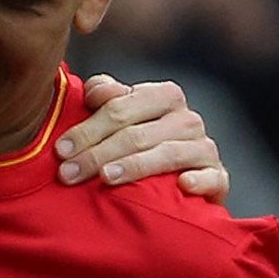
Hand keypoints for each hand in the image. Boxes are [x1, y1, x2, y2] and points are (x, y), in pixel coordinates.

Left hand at [61, 75, 229, 202]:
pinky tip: (182, 185)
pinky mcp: (218, 178)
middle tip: (68, 173)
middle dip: (98, 153)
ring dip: (134, 166)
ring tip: (105, 178)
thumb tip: (94, 90)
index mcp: (163, 97)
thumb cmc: (137, 147)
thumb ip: (106, 100)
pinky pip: (212, 177)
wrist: (176, 187)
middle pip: (137, 133)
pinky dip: (198, 180)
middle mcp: (186, 119)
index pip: (121, 107)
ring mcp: (204, 148)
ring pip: (167, 154)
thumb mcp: (120, 120)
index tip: (60, 150)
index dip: (88, 128)